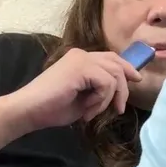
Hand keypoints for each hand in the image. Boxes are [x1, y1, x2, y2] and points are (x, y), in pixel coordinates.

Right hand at [2, 48, 141, 132]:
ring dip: (107, 99)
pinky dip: (100, 100)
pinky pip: (106, 83)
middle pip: (117, 64)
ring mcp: (82, 59)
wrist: (29, 110)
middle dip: (123, 88)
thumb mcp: (83, 98)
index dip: (126, 68)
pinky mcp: (82, 68)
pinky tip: (86, 109)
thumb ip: (99, 90)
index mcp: (80, 58)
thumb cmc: (51, 108)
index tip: (136, 80)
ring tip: (91, 112)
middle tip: (118, 108)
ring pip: (115, 75)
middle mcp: (82, 54)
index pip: (111, 58)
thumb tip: (119, 92)